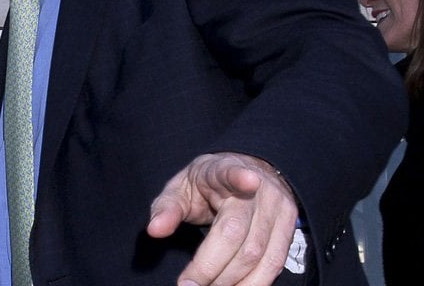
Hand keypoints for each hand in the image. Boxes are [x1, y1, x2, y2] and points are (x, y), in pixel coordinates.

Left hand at [147, 152, 298, 285]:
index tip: (249, 181)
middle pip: (237, 232)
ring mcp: (278, 206)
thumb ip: (168, 207)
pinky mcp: (290, 226)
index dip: (240, 178)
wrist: (247, 171)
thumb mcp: (183, 186)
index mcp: (225, 169)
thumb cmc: (207, 183)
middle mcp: (258, 187)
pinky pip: (275, 264)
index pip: (232, 173)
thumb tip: (154, 230)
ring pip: (258, 255)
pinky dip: (254, 284)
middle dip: (211, 267)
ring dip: (232, 282)